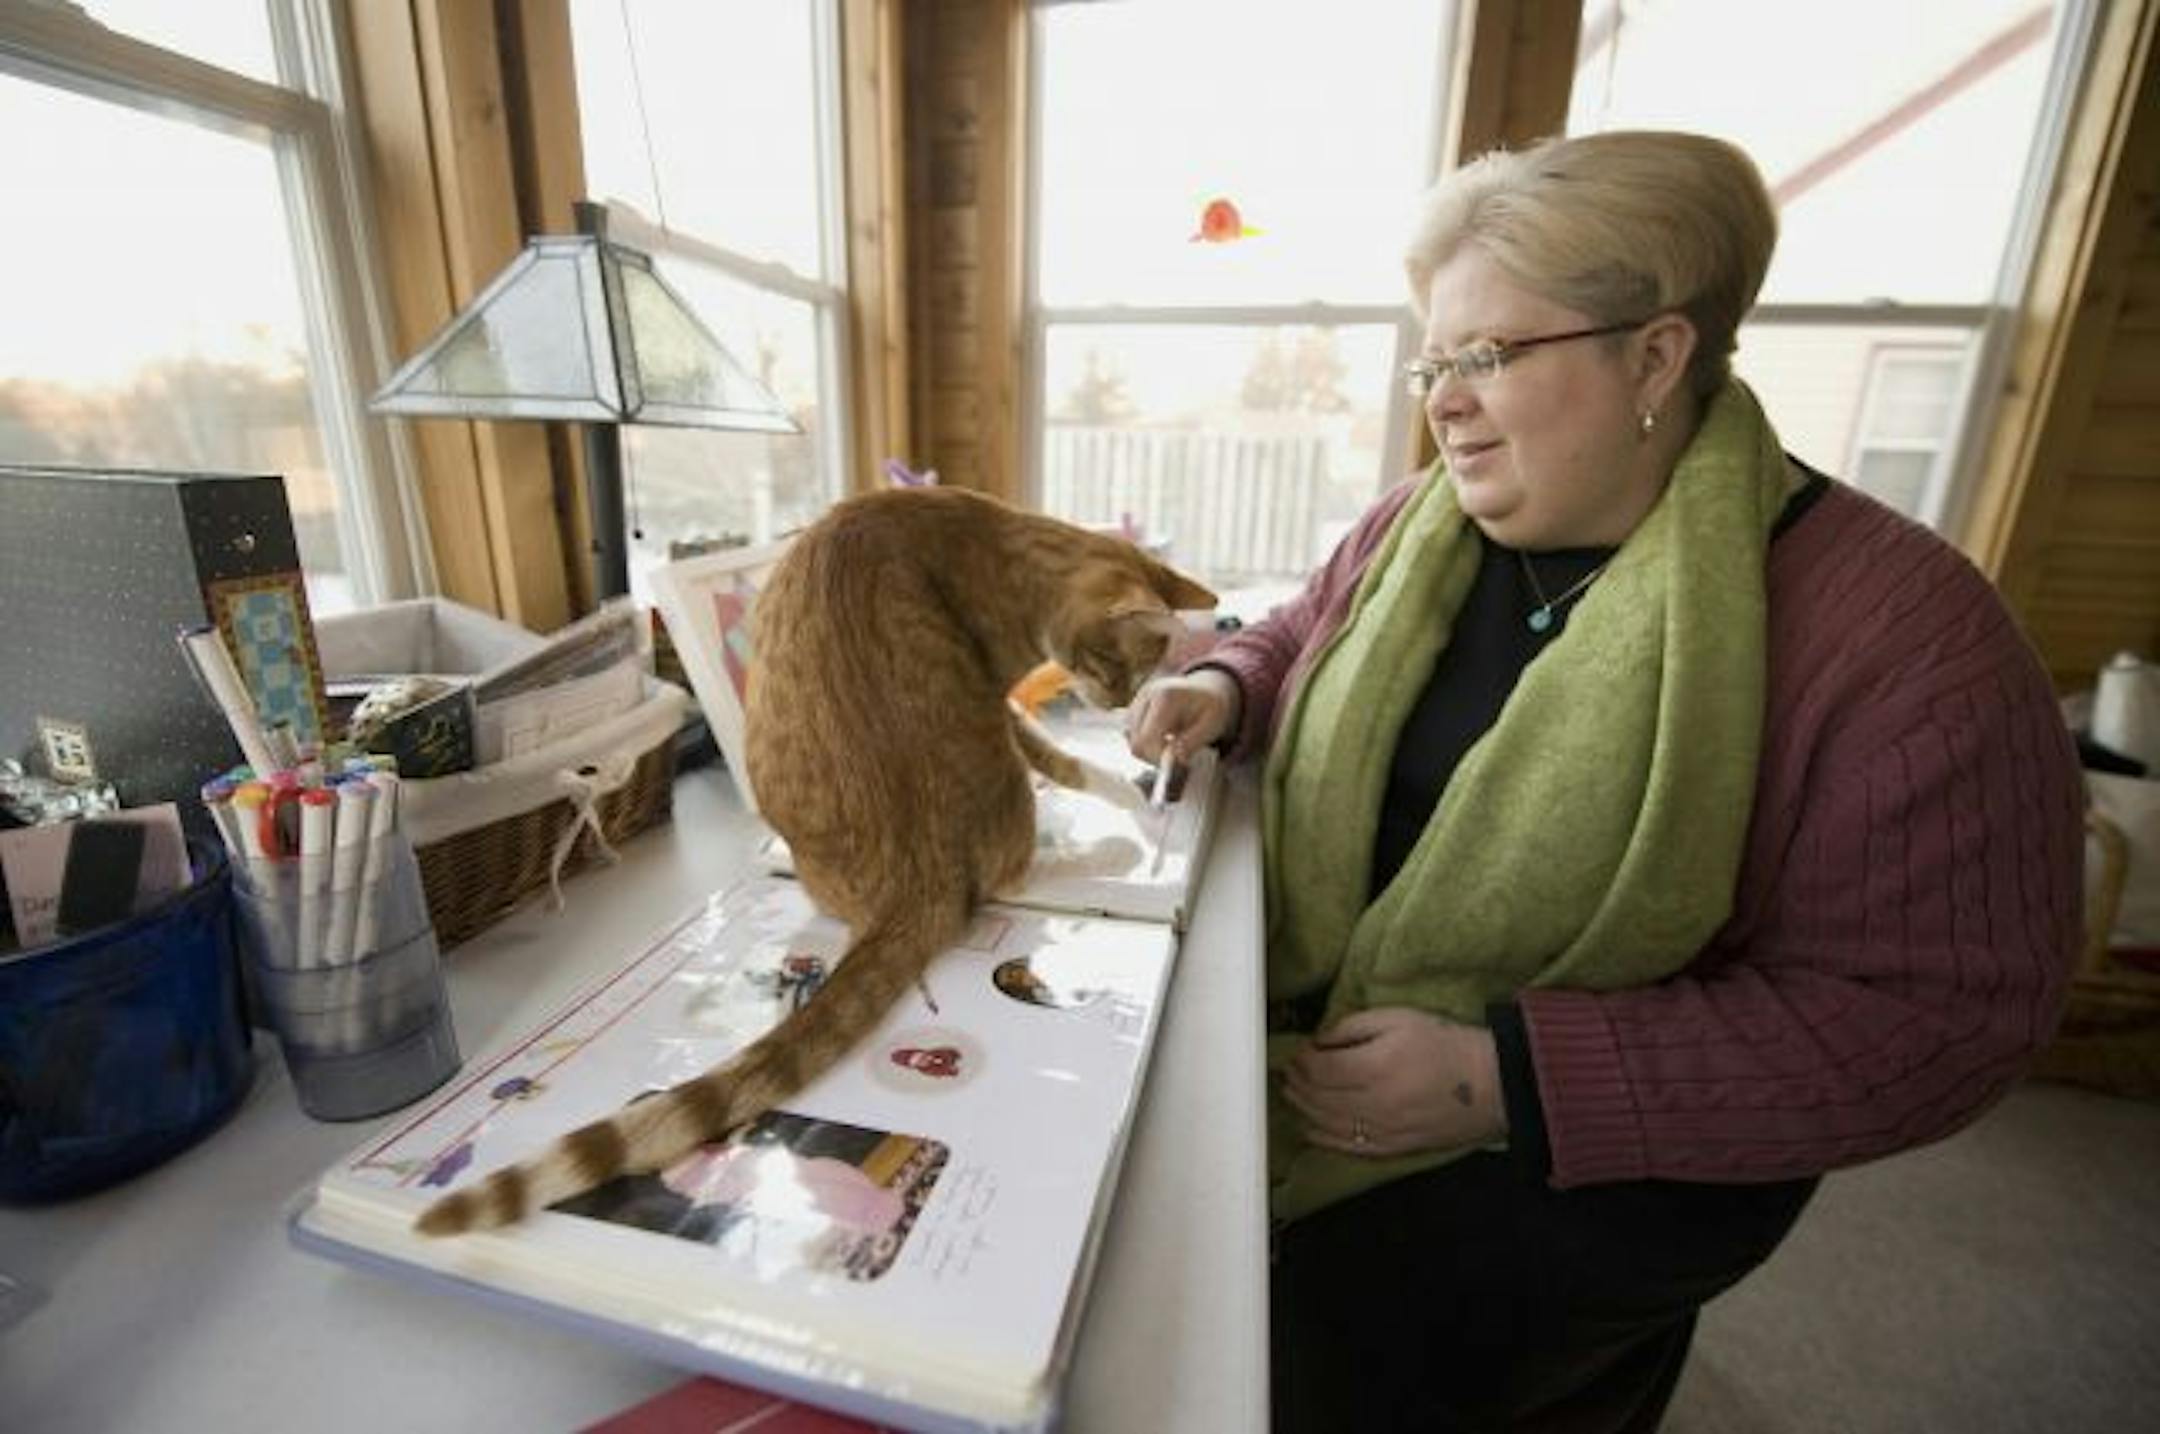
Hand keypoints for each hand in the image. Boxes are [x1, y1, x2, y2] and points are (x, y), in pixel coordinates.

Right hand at [1127, 670, 1240, 766]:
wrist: (1206, 689)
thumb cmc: (1211, 707)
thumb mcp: (1212, 725)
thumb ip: (1192, 742)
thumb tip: (1175, 758)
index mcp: (1165, 696)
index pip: (1146, 738)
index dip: (1157, 756)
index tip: (1176, 761)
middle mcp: (1145, 695)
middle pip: (1135, 741)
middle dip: (1153, 756)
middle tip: (1174, 757)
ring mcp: (1137, 701)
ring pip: (1130, 739)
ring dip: (1149, 749)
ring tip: (1171, 745)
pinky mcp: (1133, 707)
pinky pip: (1131, 734)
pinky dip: (1145, 742)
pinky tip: (1162, 738)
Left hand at [1281, 1008, 1505, 1158]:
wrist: (1491, 1085)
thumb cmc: (1446, 1044)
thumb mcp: (1399, 1018)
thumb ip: (1354, 1026)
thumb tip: (1319, 1040)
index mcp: (1375, 1066)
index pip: (1320, 1068)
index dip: (1301, 1060)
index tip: (1295, 1051)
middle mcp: (1374, 1103)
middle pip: (1319, 1097)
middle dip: (1297, 1083)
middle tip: (1285, 1071)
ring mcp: (1383, 1130)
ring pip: (1328, 1123)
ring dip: (1303, 1108)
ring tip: (1291, 1093)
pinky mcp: (1394, 1148)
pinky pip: (1348, 1146)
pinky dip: (1323, 1137)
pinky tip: (1309, 1127)